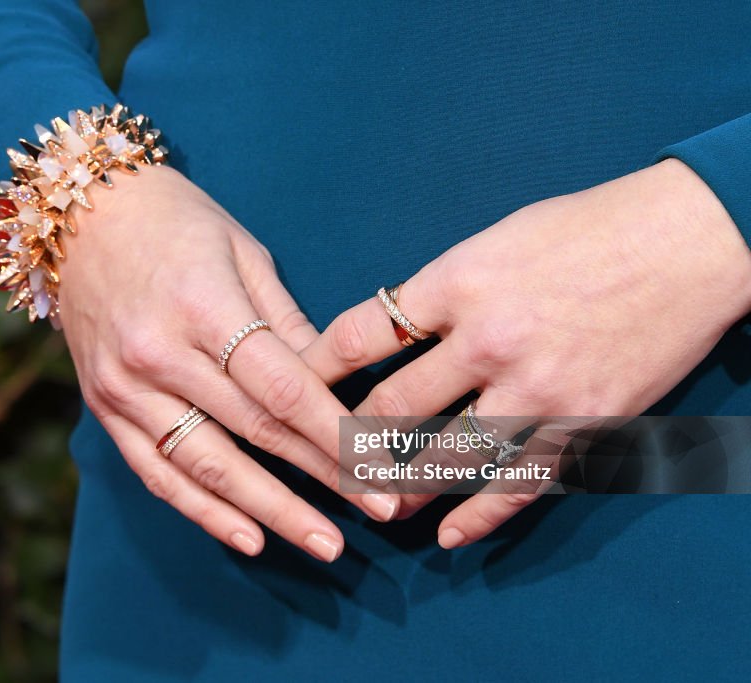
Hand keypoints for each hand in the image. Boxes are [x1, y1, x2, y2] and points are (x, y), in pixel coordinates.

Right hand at [57, 166, 399, 561]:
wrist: (77, 211)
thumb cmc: (173, 219)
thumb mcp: (242, 250)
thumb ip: (285, 322)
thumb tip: (332, 383)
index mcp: (202, 305)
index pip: (282, 388)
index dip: (335, 434)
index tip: (382, 467)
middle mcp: (160, 354)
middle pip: (256, 432)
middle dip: (323, 477)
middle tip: (380, 511)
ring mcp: (125, 387)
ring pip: (208, 466)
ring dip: (272, 511)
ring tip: (324, 544)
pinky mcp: (104, 407)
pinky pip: (157, 472)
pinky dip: (202, 511)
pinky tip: (248, 538)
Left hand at [302, 159, 750, 547]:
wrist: (688, 240)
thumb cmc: (585, 229)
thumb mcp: (493, 241)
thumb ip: (439, 291)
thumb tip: (391, 335)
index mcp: (457, 283)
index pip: (359, 336)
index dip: (314, 370)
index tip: (290, 390)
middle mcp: (489, 341)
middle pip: (391, 410)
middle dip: (348, 442)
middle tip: (320, 462)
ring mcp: (538, 389)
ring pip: (446, 460)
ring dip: (400, 488)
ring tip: (372, 505)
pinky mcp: (584, 423)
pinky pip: (519, 484)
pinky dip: (479, 516)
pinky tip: (448, 534)